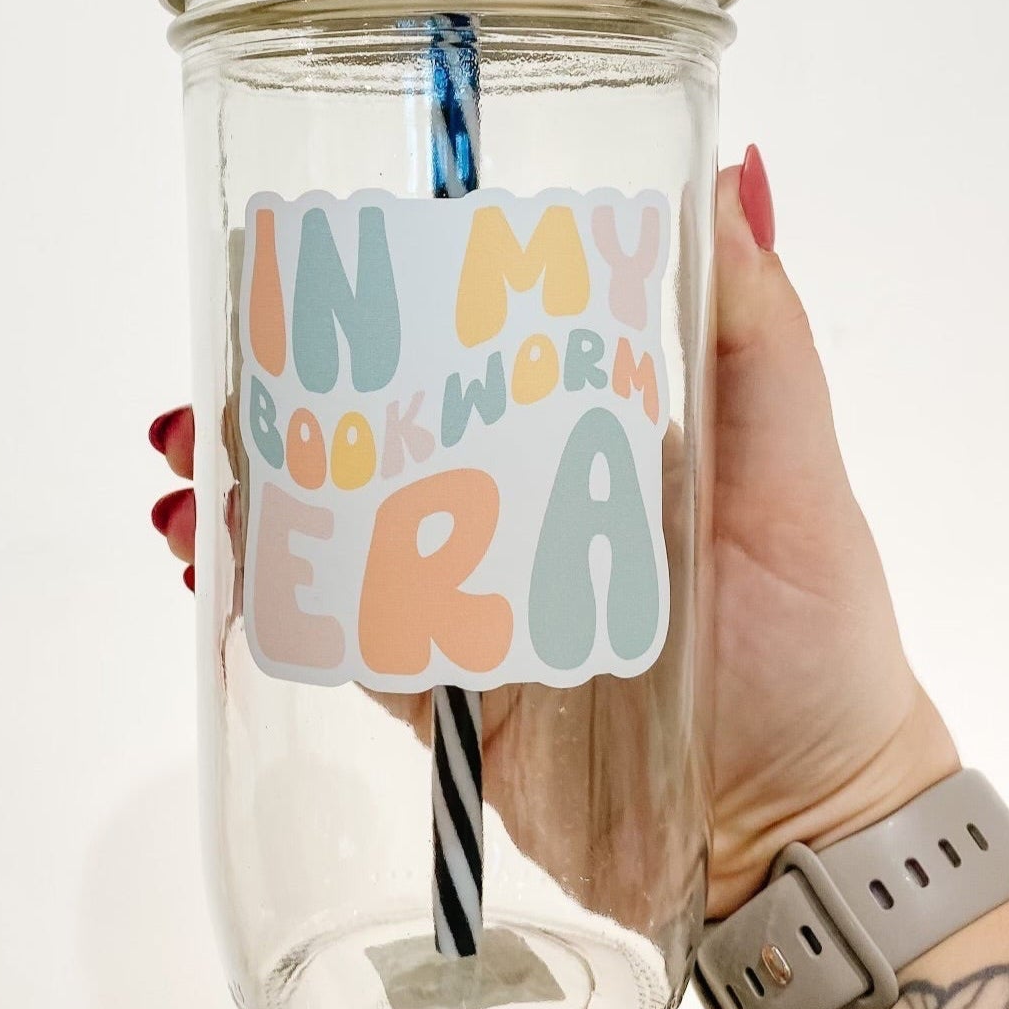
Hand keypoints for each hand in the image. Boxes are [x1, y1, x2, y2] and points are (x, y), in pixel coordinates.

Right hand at [150, 147, 957, 924]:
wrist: (796, 834)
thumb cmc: (815, 643)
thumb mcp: (795, 468)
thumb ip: (761, 334)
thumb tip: (732, 174)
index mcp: (589, 424)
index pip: (469, 338)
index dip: (379, 302)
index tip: (301, 269)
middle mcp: (520, 496)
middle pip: (379, 424)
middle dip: (283, 397)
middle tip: (215, 386)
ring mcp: (472, 592)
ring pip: (341, 521)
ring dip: (255, 490)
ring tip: (193, 486)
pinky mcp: (447, 686)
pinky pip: (342, 630)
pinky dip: (274, 596)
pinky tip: (218, 566)